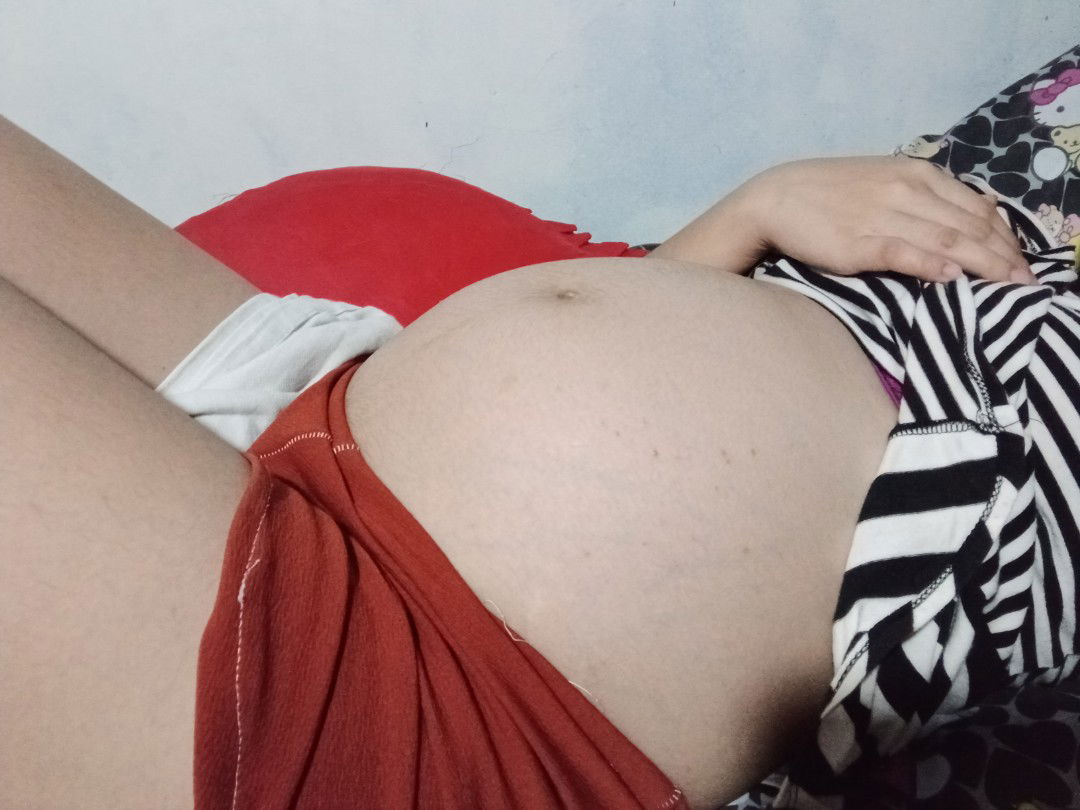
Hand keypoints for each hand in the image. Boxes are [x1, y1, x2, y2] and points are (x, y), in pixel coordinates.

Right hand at [743, 155, 1035, 283]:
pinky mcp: (858, 243)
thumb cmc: (830, 193)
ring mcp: (882, 216)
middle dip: (1004, 256)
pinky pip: (904, 253)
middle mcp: (906, 190)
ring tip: (1008, 286)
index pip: (977, 208)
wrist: (774, 198)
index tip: (1023, 264)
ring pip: (947, 240)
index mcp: (916, 173)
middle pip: (970, 226)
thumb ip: (930, 193)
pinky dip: (932, 265)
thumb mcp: (886, 179)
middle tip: (1028, 284)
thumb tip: (983, 207)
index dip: (1006, 237)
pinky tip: (954, 277)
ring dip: (983, 265)